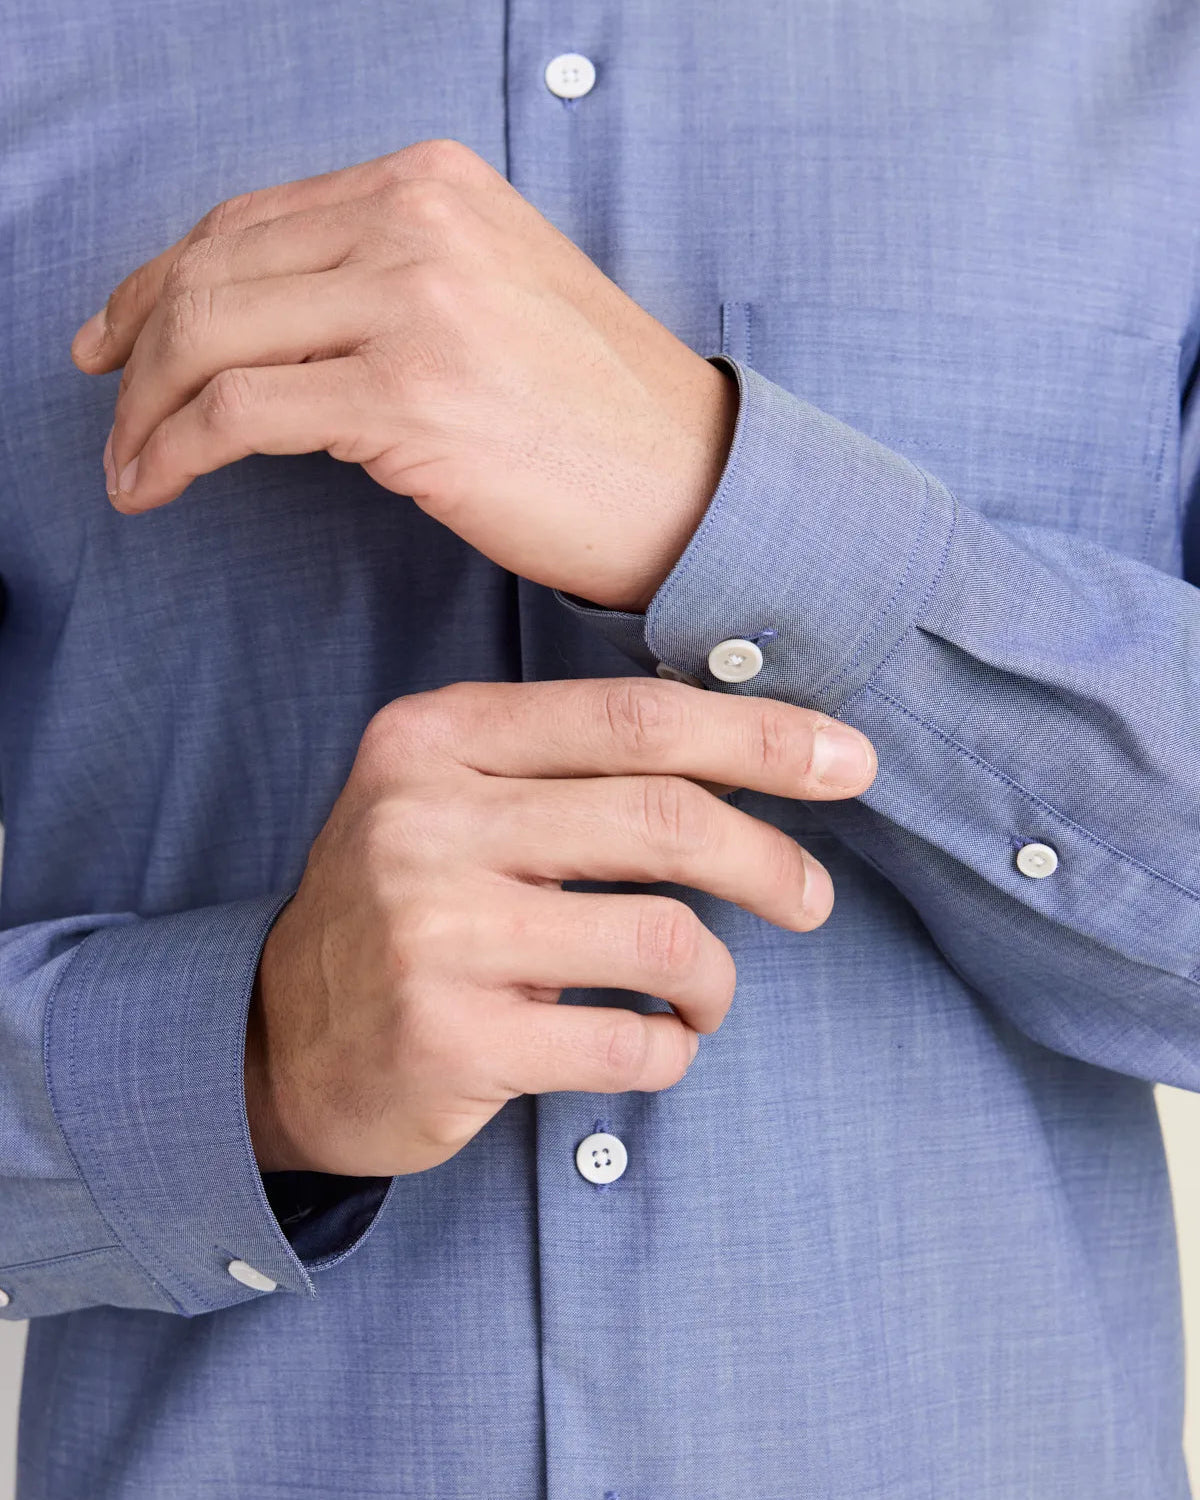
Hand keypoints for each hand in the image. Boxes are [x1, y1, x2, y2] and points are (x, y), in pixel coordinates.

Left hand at [70, 139, 736, 611]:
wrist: (691, 481)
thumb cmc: (598, 412)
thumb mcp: (493, 293)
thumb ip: (387, 276)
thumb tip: (272, 325)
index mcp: (431, 183)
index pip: (251, 219)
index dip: (160, 278)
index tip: (115, 332)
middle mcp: (415, 222)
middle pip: (212, 269)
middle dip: (132, 345)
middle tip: (102, 402)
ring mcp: (413, 305)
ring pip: (208, 334)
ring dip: (142, 407)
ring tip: (126, 465)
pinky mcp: (407, 399)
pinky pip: (238, 413)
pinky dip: (173, 450)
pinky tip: (156, 485)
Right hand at [243, 678, 876, 1175]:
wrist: (277, 1038)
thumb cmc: (406, 906)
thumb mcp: (455, 799)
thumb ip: (573, 767)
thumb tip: (759, 754)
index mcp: (435, 738)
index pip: (634, 718)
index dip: (761, 737)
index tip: (849, 762)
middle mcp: (425, 823)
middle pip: (663, 819)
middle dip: (770, 861)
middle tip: (811, 897)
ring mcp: (432, 934)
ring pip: (664, 940)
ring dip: (718, 979)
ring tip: (705, 997)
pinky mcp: (450, 1040)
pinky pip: (629, 1045)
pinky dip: (671, 1053)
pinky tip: (653, 1047)